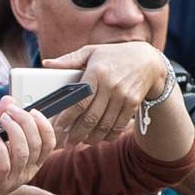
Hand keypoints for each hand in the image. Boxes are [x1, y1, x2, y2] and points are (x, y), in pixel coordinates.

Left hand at [0, 99, 53, 194]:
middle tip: (11, 110)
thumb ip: (3, 121)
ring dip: (14, 130)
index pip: (50, 142)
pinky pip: (4, 163)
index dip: (44, 124)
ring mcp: (13, 178)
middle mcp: (27, 171)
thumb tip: (8, 99)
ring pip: (23, 152)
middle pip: (37, 143)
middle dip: (26, 121)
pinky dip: (0, 147)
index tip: (32, 110)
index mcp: (33, 162)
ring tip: (3, 119)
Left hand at [38, 43, 171, 144]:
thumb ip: (69, 60)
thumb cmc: (113, 56)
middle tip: (66, 142)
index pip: (79, 100)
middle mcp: (111, 86)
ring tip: (80, 143)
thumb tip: (46, 63)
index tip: (58, 127)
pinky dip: (108, 136)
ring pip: (105, 125)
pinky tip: (99, 139)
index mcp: (97, 72)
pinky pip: (119, 125)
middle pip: (91, 117)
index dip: (68, 117)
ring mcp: (123, 96)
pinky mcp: (133, 104)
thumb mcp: (91, 52)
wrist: (148, 60)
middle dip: (77, 134)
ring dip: (91, 138)